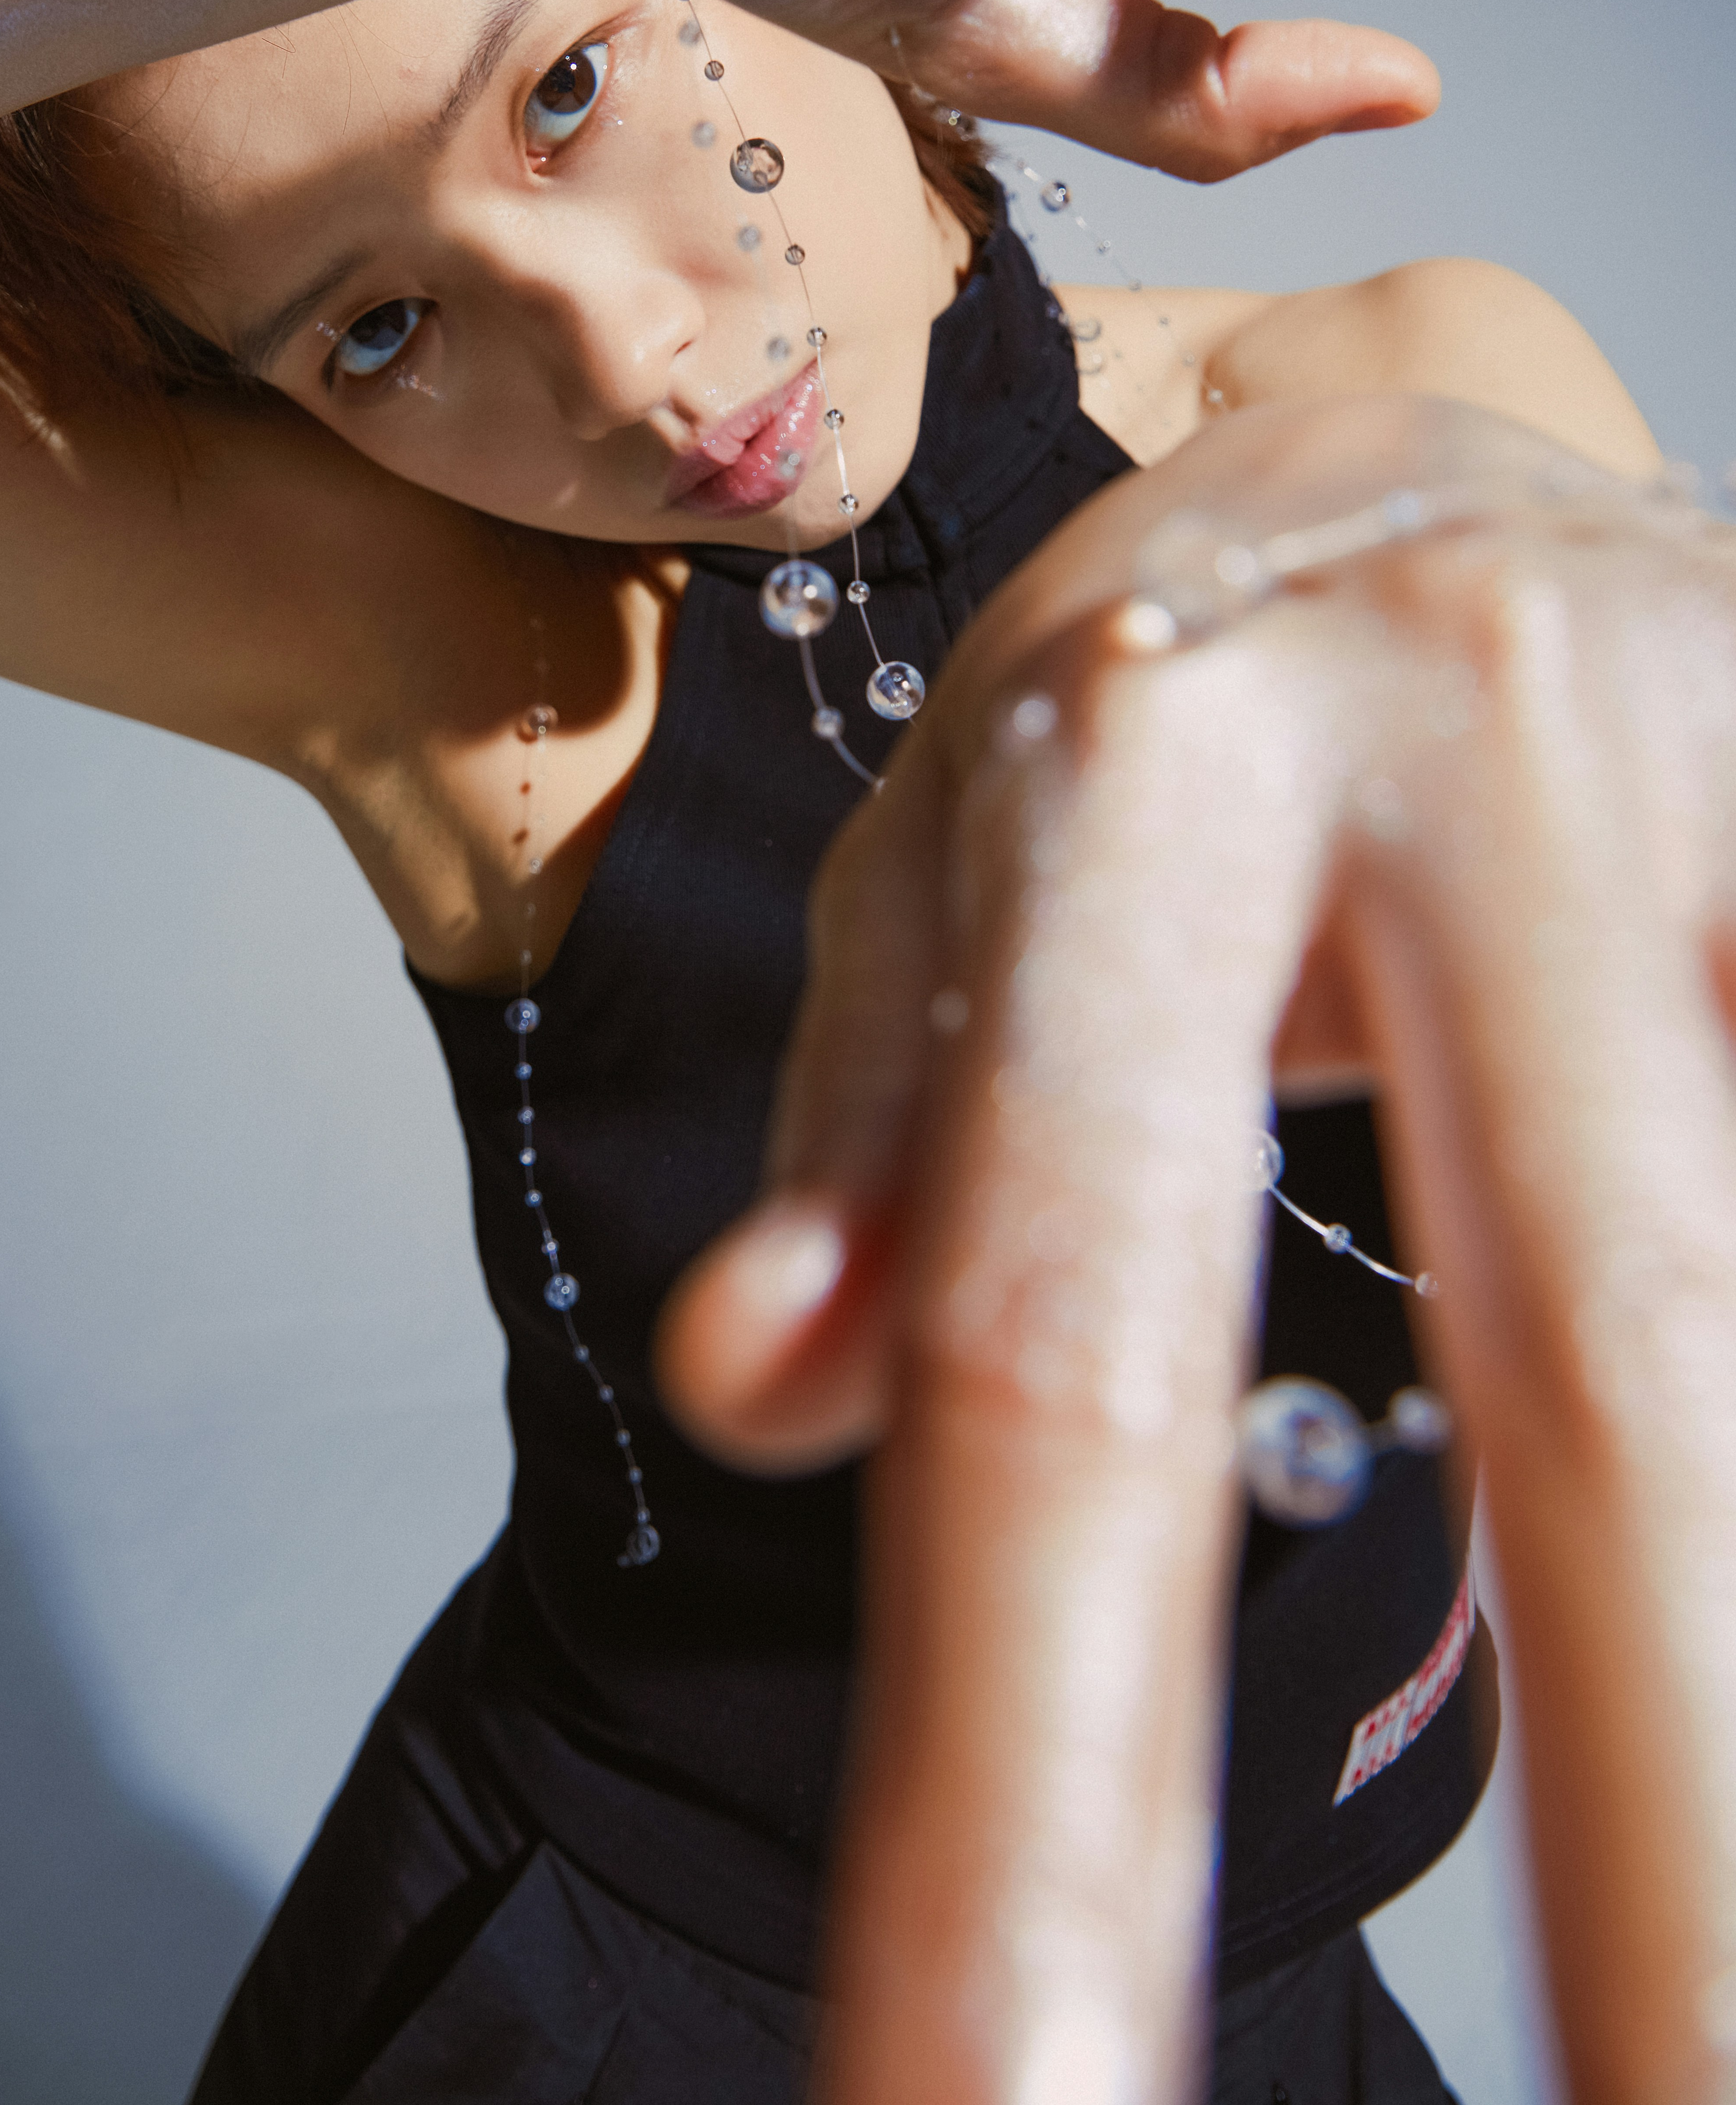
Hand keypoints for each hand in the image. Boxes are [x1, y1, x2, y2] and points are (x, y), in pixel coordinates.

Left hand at [659, 400, 1735, 2104]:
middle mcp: (1482, 746)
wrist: (1435, 462)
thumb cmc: (1176, 700)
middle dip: (1662, 1862)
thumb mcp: (961, 877)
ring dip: (1735, 1743)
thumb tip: (770, 1383)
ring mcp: (1719, 758)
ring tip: (1700, 2035)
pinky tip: (1711, 1713)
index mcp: (1165, 779)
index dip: (1038, 1782)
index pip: (1073, 1342)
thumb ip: (882, 1132)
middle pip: (1611, 1385)